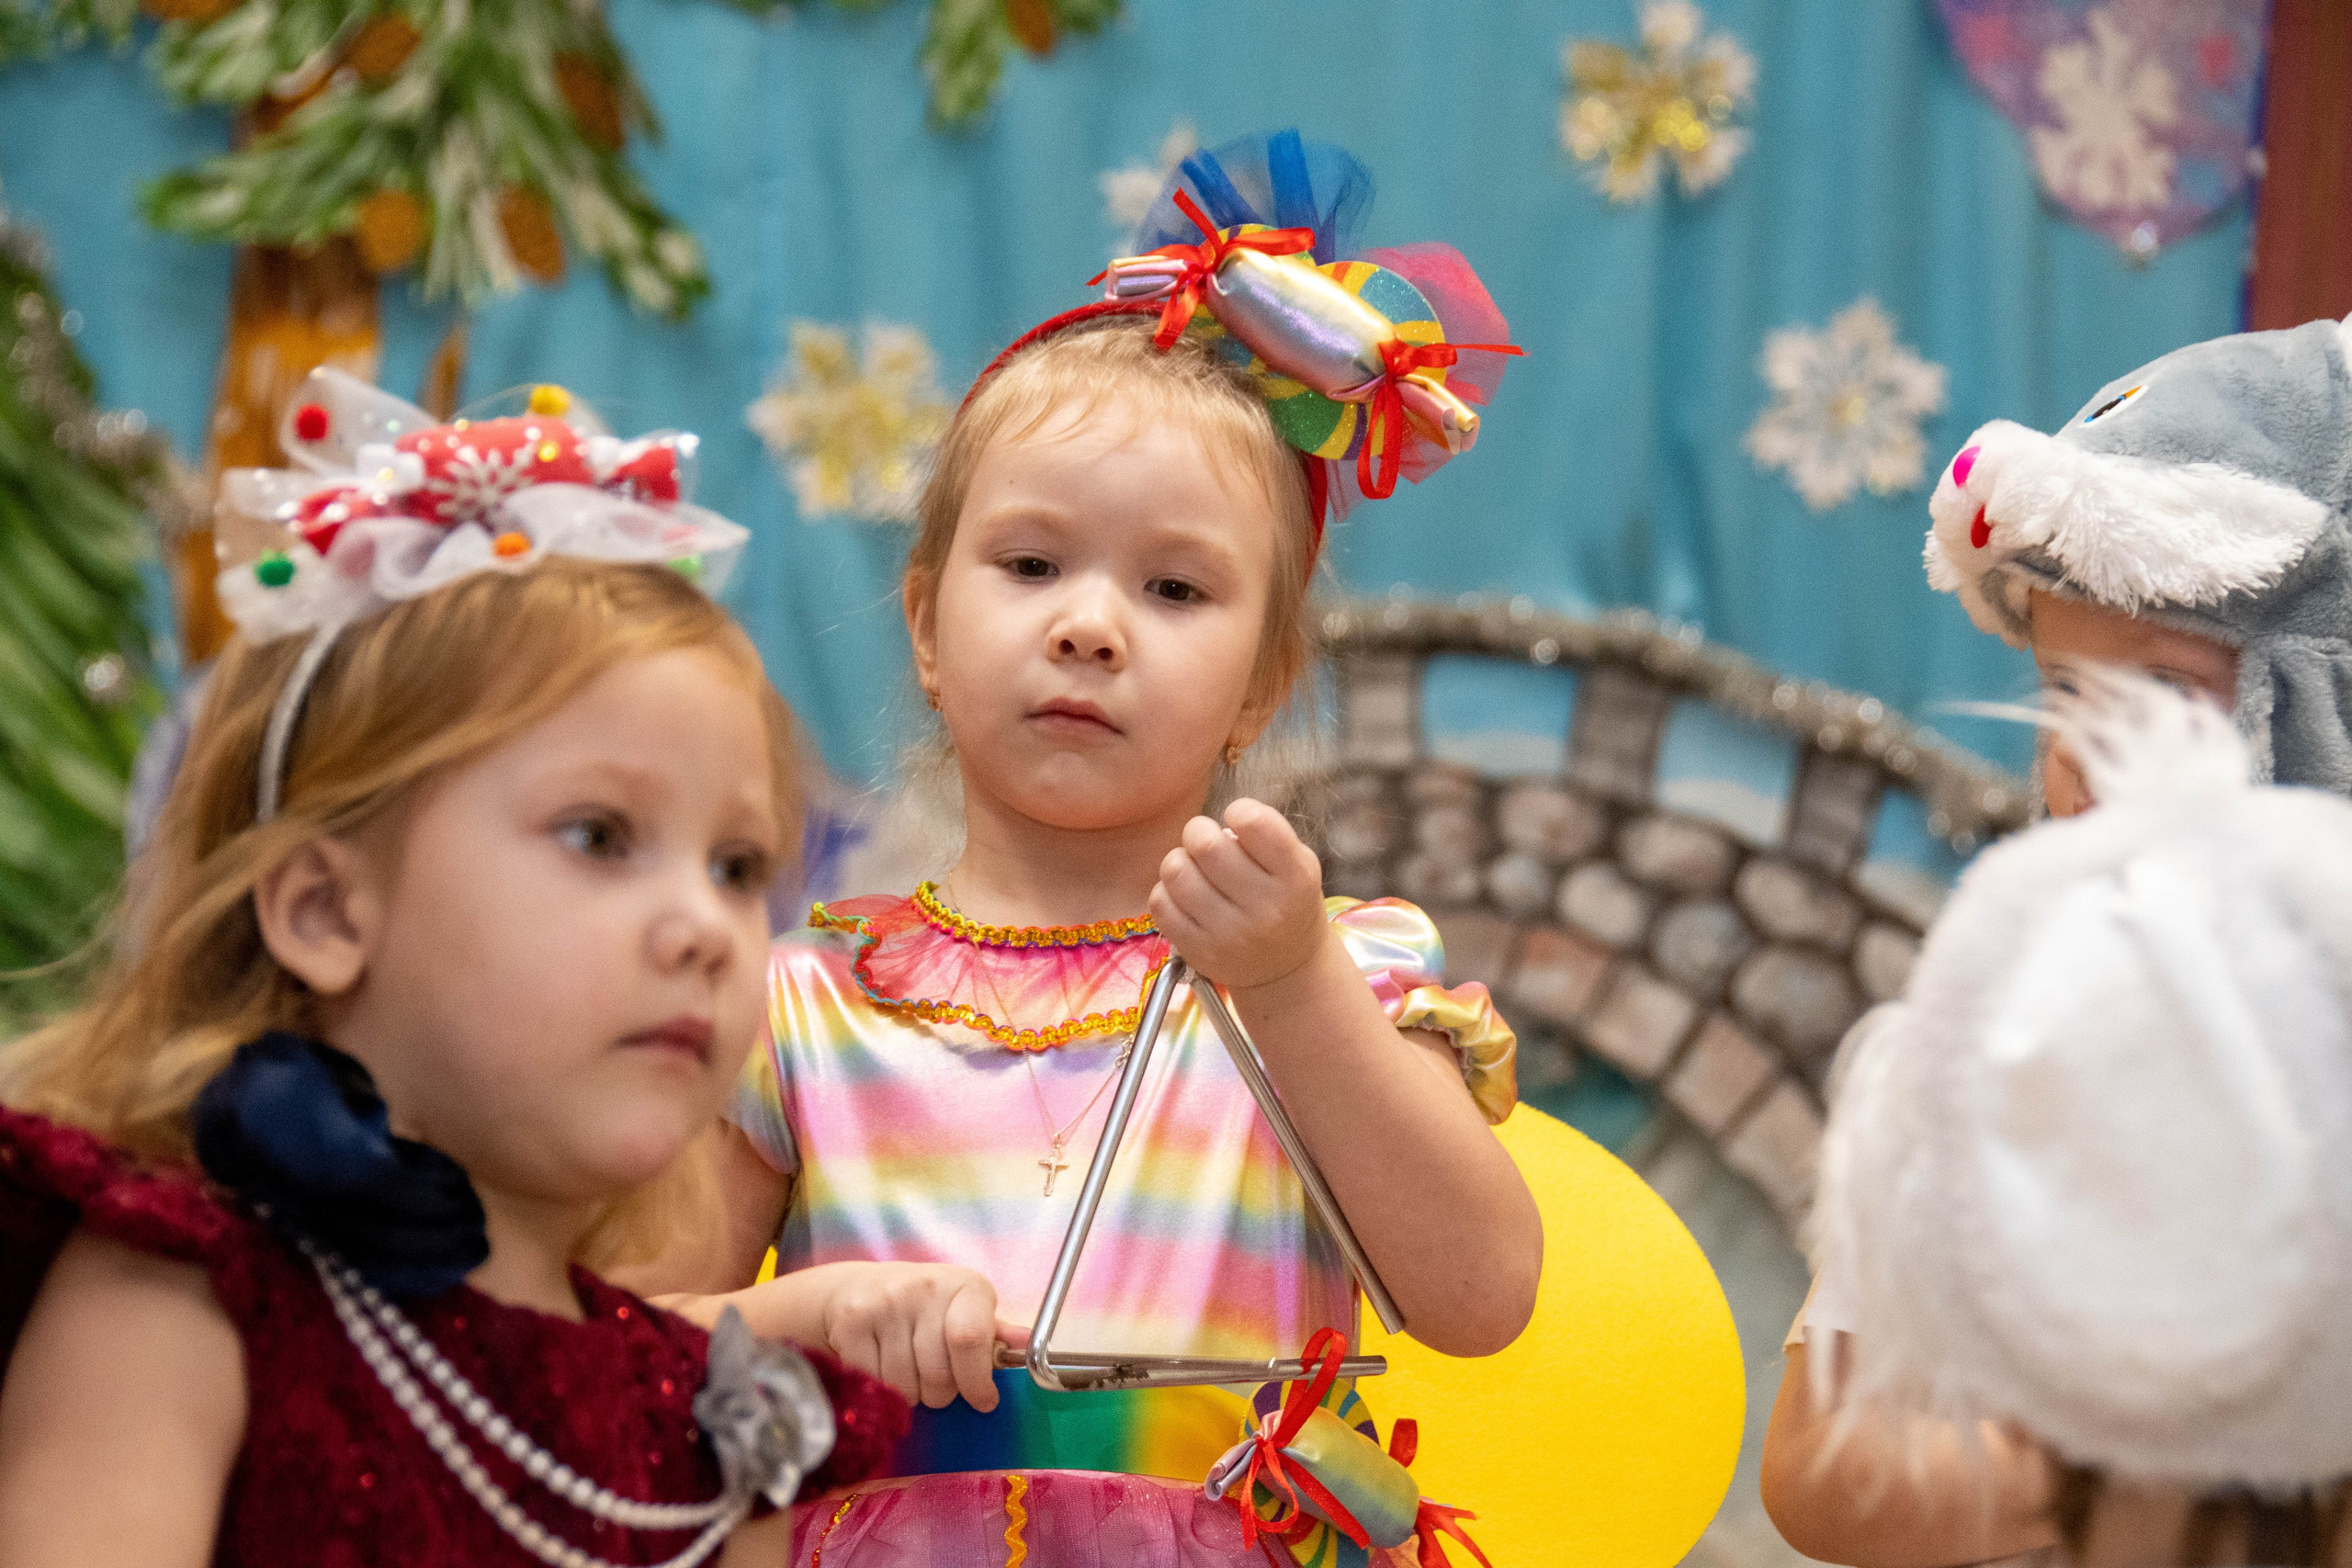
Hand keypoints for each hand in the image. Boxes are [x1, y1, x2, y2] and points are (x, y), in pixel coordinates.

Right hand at [814, 1262, 1026, 1412]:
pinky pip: (874, 1383)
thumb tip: (1032, 1346)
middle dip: (943, 1393)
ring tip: (910, 1370)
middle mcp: (925, 1288)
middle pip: (938, 1374)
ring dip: (912, 1394)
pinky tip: (883, 1365)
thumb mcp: (966, 1309)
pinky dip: (882, 1389)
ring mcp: (885, 1303)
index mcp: (965, 1286)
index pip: (970, 1340)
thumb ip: (995, 1333)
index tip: (983, 1400)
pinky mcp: (852, 1321)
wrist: (858, 1287)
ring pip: (906, 1386)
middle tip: (938, 1381)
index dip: (977, 1381)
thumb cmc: (924, 1305)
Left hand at [1150, 798, 1329, 991]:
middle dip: (1198, 831)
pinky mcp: (1199, 952)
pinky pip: (1160, 903)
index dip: (1239, 811)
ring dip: (1179, 861)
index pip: (1254, 822)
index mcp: (1295, 877)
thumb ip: (1266, 834)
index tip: (1240, 822)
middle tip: (1205, 841)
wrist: (1287, 967)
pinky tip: (1185, 895)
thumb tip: (1215, 825)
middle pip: (1205, 844)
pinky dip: (1167, 890)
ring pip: (1176, 871)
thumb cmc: (1286, 899)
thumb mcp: (1298, 863)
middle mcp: (1266, 908)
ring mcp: (1230, 935)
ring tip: (1194, 869)